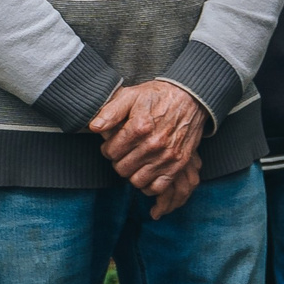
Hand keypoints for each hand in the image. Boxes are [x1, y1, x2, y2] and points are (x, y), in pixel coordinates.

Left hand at [89, 79, 205, 207]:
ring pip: (136, 180)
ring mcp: (167, 156)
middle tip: (124, 152)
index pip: (110, 152)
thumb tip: (94, 127)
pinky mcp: (178, 164)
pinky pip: (157, 187)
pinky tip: (146, 171)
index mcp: (139, 126)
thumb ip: (110, 111)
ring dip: (132, 172)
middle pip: (121, 168)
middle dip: (119, 161)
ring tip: (134, 160)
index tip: (114, 143)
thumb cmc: (156, 96)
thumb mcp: (131, 95)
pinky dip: (149, 184)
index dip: (108, 148)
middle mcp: (154, 144)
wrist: (189, 97)